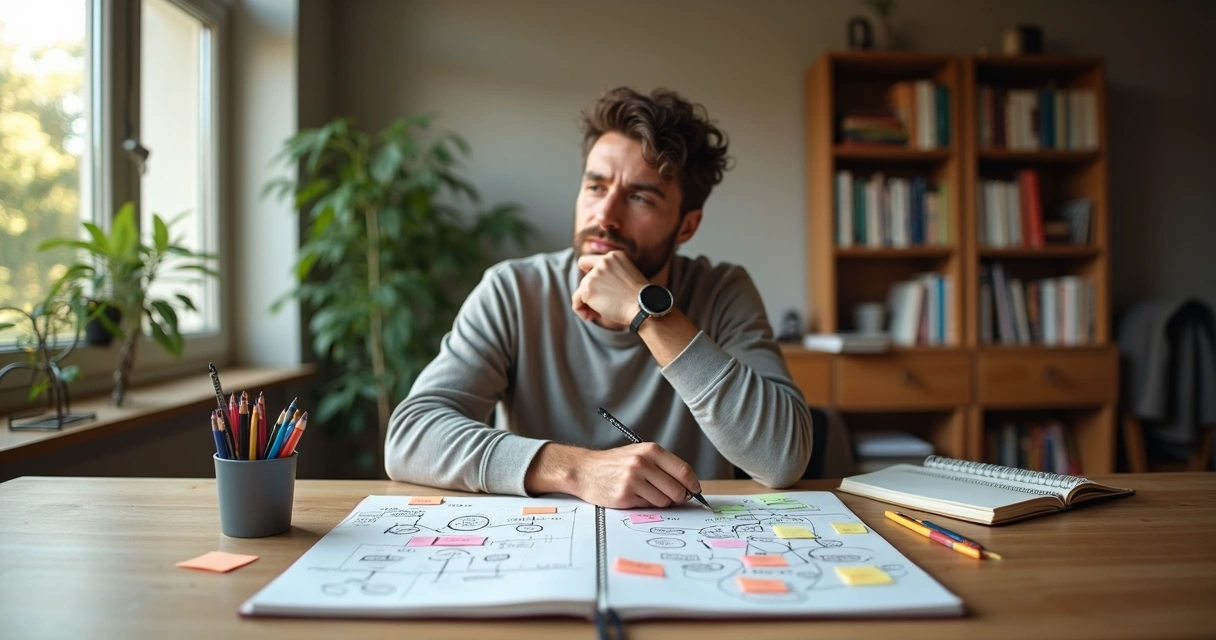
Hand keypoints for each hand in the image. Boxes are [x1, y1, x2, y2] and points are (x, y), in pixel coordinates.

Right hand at [525, 442, 702, 508]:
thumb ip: (663, 466)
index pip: (683, 470)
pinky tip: (634, 496)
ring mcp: (633, 480)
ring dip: (661, 502)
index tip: (694, 490)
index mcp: (651, 450)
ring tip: (647, 493)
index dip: (692, 484)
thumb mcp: (640, 454)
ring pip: (665, 501)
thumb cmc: (615, 464)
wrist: (585, 470)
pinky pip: (648, 507)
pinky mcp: (625, 496)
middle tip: (673, 497)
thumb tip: (688, 486)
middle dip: (679, 497)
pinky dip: (646, 505)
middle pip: (678, 489)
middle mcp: (643, 463)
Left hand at [572, 251, 645, 326]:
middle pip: (585, 278)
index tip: (599, 288)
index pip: (591, 261)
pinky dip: (581, 311)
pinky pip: (576, 301)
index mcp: (616, 256)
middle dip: (590, 292)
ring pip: (581, 291)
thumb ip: (611, 276)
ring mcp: (595, 273)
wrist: (644, 307)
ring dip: (589, 304)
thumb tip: (593, 288)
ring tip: (601, 313)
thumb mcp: (627, 279)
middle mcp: (604, 261)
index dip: (590, 274)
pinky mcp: (588, 288)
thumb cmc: (640, 300)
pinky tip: (592, 317)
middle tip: (603, 304)